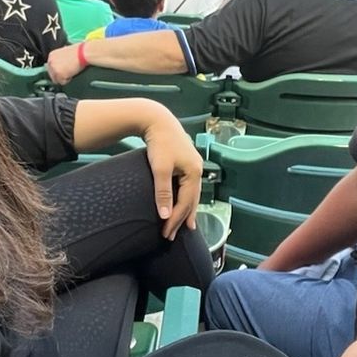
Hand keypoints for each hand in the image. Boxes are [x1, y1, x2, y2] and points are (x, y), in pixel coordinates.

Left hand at [46, 45, 82, 84]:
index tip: (62, 71)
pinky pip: (63, 82)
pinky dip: (68, 80)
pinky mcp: (60, 75)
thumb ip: (60, 58)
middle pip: (52, 75)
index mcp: (51, 55)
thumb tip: (61, 63)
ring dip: (64, 78)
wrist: (83, 53)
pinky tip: (72, 74)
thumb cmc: (78, 51)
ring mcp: (54, 69)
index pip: (50, 67)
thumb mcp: (65, 51)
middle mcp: (51, 62)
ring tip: (71, 72)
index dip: (58, 70)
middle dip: (59, 75)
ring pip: (57, 80)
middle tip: (67, 73)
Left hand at [140, 105, 202, 239]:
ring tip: (185, 225)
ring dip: (186, 210)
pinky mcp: (187, 162)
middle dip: (183, 219)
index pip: (185, 203)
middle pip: (192, 200)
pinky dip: (185, 198)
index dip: (176, 220)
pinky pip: (188, 186)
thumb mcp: (160, 169)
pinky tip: (183, 201)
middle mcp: (198, 170)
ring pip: (191, 194)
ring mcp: (194, 165)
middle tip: (174, 235)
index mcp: (194, 173)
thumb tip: (164, 216)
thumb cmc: (159, 143)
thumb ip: (162, 193)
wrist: (158, 120)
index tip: (165, 233)